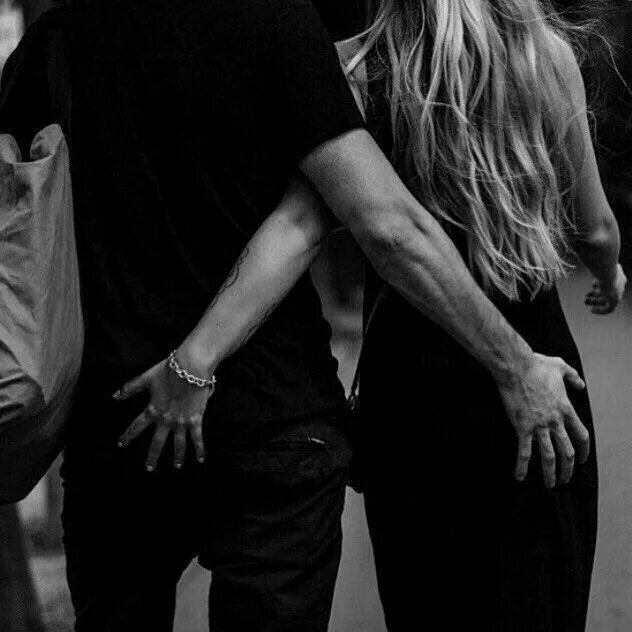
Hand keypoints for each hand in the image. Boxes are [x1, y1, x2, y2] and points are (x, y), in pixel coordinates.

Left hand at [115, 352, 213, 470]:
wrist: (191, 367)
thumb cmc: (169, 370)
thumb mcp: (146, 377)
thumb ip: (130, 388)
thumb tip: (115, 396)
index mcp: (152, 410)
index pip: (136, 427)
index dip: (127, 436)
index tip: (121, 444)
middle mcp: (165, 420)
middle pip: (157, 443)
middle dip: (152, 457)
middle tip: (149, 469)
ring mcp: (181, 422)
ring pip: (178, 445)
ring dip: (177, 457)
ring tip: (177, 466)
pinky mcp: (195, 420)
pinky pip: (197, 438)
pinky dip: (199, 449)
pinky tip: (201, 459)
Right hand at [497, 354, 589, 488]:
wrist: (516, 367)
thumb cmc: (535, 365)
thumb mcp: (560, 367)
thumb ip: (573, 377)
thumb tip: (580, 384)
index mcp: (566, 409)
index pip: (581, 436)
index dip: (584, 450)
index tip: (581, 459)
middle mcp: (555, 421)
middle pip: (567, 452)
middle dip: (568, 469)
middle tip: (565, 479)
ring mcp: (539, 426)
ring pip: (549, 456)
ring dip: (551, 473)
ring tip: (550, 484)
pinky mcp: (522, 428)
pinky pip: (524, 452)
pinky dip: (522, 467)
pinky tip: (520, 477)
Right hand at [585, 264, 626, 314]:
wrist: (606, 270)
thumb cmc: (599, 265)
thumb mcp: (597, 263)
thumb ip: (594, 264)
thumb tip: (585, 257)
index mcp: (619, 275)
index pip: (611, 282)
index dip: (601, 284)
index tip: (592, 285)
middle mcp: (620, 285)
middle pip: (608, 292)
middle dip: (596, 294)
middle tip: (586, 296)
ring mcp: (618, 293)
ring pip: (607, 300)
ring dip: (596, 302)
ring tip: (586, 302)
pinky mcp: (615, 300)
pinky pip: (608, 309)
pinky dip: (600, 310)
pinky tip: (592, 310)